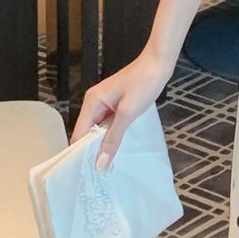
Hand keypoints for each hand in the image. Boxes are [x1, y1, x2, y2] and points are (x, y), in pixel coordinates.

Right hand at [68, 46, 172, 168]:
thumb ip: (113, 138)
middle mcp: (94, 102)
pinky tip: (116, 148)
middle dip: (91, 150)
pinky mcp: (115, 104)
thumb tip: (100, 163)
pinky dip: (111, 135)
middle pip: (87, 132)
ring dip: (102, 144)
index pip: (79, 133)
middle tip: (99, 173)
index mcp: (92, 102)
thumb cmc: (143, 84)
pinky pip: (108, 124)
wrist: (159, 64)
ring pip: (98, 129)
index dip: (81, 152)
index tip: (86, 173)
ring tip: (107, 166)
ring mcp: (105, 103)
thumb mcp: (128, 113)